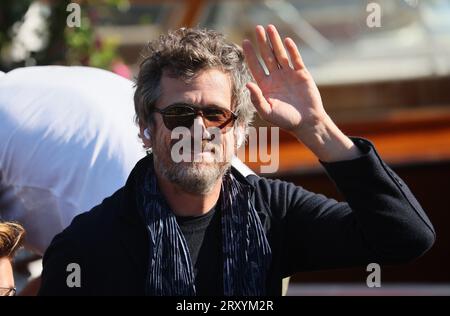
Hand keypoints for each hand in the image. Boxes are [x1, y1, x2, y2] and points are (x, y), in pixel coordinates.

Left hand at [243, 25, 360, 161]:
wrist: (306, 122)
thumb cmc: (285, 120)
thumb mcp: (267, 112)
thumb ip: (256, 99)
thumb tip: (247, 83)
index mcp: (265, 86)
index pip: (255, 66)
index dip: (250, 54)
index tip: (245, 42)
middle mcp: (275, 77)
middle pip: (266, 56)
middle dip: (262, 42)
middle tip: (257, 28)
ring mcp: (288, 74)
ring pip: (280, 54)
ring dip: (275, 41)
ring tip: (270, 27)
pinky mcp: (301, 74)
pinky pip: (295, 59)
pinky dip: (291, 50)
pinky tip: (286, 40)